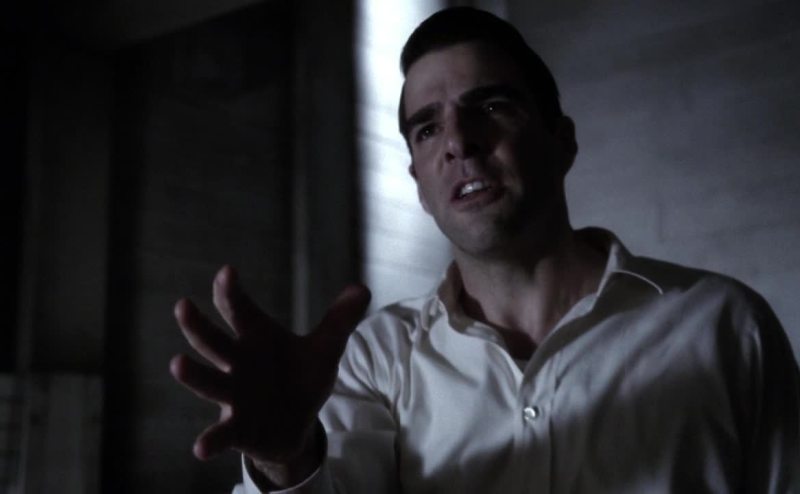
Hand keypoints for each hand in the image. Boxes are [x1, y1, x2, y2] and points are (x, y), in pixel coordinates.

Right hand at [170, 265, 369, 470]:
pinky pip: (221, 433)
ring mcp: (233, 394)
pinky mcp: (237, 426)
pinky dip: (211, 439)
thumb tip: (362, 289)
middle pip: (214, 341)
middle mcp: (238, 362)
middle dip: (198, 326)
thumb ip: (339, 321)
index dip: (231, 292)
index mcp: (256, 337)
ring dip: (194, 375)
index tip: (227, 273)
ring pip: (209, 382)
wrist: (295, 422)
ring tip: (177, 364)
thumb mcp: (324, 349)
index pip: (240, 310)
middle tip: (183, 306)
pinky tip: (201, 447)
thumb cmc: (300, 376)